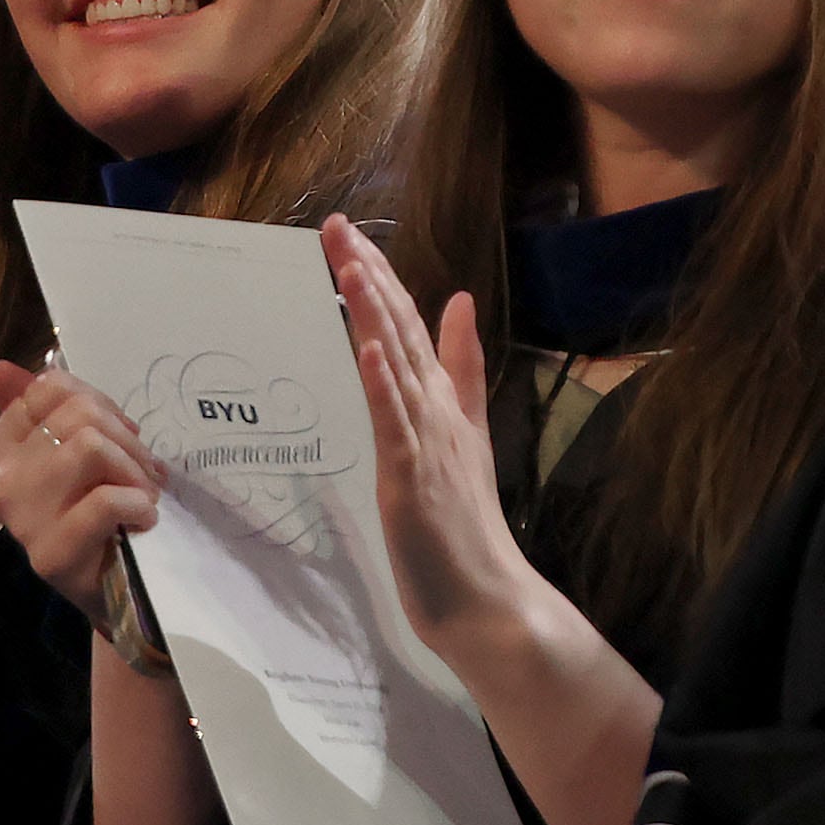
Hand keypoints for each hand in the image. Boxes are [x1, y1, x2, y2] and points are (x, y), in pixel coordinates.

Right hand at [0, 361, 164, 612]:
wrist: (114, 589)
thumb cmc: (97, 513)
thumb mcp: (76, 453)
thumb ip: (44, 408)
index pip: (48, 390)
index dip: (99, 404)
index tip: (118, 434)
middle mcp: (0, 482)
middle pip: (77, 415)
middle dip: (126, 439)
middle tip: (142, 471)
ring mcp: (22, 519)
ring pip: (90, 447)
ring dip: (135, 470)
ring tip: (143, 494)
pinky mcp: (51, 553)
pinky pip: (105, 500)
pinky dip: (137, 504)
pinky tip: (142, 520)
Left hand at [327, 216, 548, 664]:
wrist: (487, 598)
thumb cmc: (466, 528)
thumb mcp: (464, 435)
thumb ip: (464, 369)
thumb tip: (461, 302)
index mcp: (444, 401)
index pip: (408, 324)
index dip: (380, 277)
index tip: (349, 235)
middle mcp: (437, 410)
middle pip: (399, 330)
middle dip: (367, 275)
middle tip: (337, 226)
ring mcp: (427, 440)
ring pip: (396, 364)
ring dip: (373, 313)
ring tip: (352, 264)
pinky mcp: (412, 477)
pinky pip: (394, 422)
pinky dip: (382, 382)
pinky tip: (367, 347)